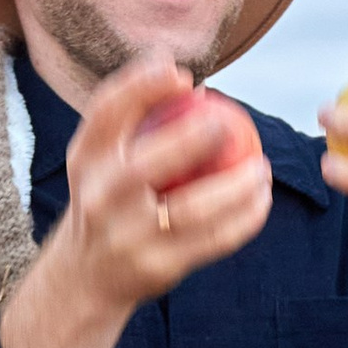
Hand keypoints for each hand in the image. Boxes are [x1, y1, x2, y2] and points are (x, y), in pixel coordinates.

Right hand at [0, 51, 271, 347]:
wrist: (86, 277)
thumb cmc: (106, 199)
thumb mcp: (100, 160)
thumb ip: (131, 119)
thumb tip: (179, 70)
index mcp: (86, 161)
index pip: (105, 114)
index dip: (140, 87)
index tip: (181, 74)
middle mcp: (101, 199)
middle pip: (145, 166)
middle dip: (189, 140)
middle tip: (228, 122)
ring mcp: (128, 237)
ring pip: (192, 210)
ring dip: (236, 188)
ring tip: (262, 168)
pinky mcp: (158, 268)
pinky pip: (212, 241)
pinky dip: (244, 220)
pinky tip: (262, 200)